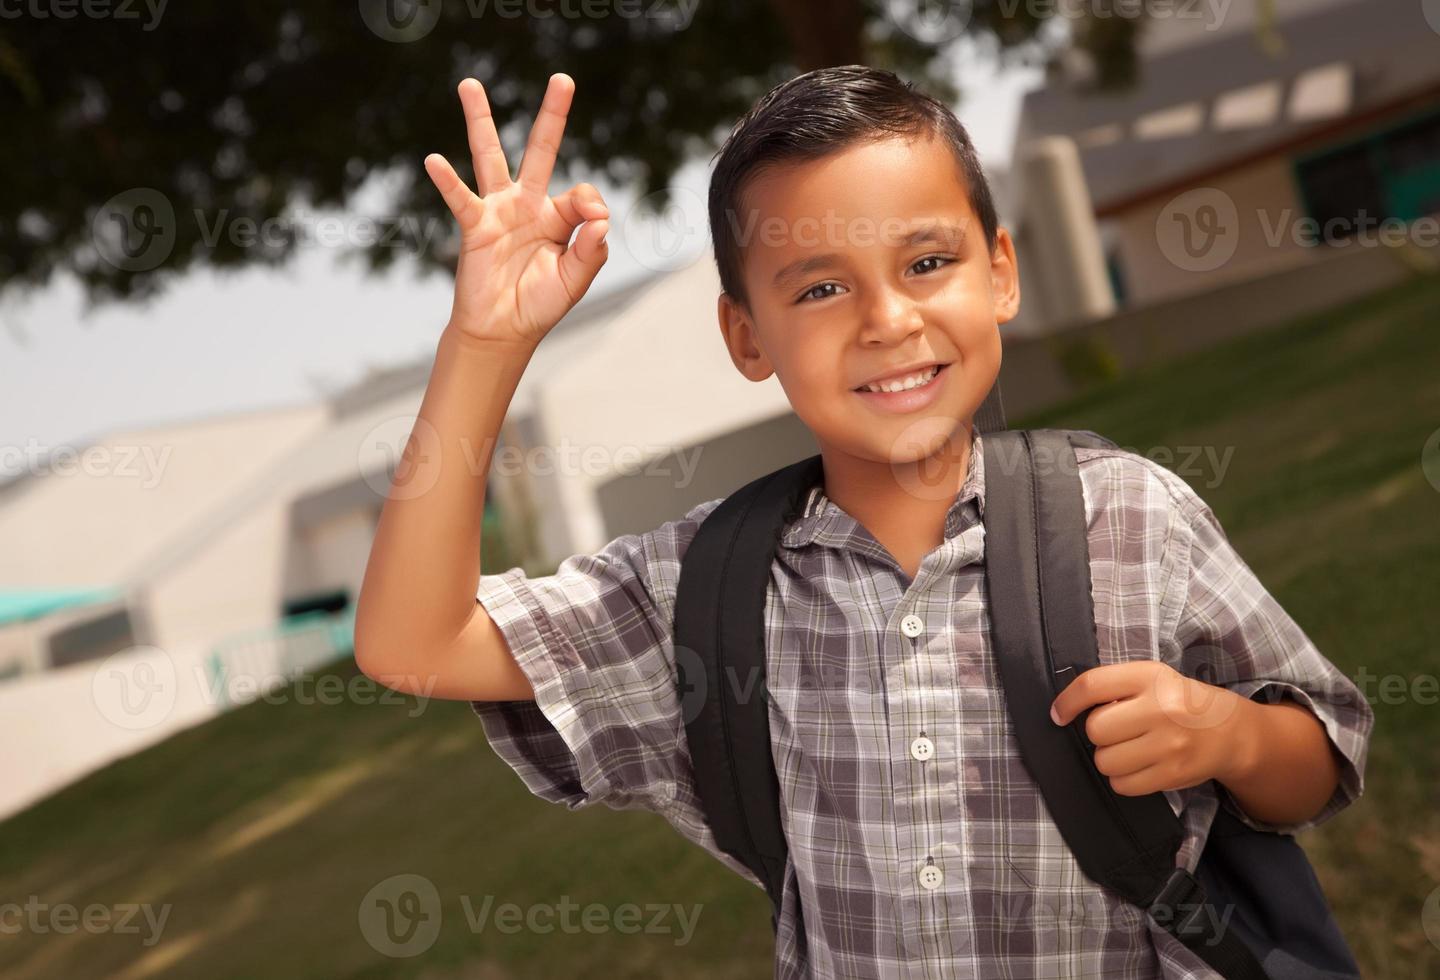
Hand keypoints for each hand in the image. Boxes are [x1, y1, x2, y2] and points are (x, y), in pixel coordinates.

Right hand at [424, 73, 609, 347]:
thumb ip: (591, 250)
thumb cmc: (539, 305)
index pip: (582, 194)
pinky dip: (447, 182)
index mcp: (557, 217)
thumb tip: (601, 217)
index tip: (592, 224)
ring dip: (481, 121)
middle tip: (563, 79)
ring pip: (490, 156)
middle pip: (540, 150)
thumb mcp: (575, 279)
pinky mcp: (475, 226)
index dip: (590, 205)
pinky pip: (461, 199)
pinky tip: (434, 161)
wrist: (503, 331)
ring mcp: (499, 211)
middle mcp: (528, 204)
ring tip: (469, 84)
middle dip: (553, 115)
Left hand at [1048, 660, 1255, 796]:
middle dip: (1099, 733)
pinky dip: (1123, 779)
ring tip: (1130, 748)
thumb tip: (1065, 709)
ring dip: (1109, 758)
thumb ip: (1113, 687)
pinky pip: (1122, 785)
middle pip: (1095, 729)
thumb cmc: (1177, 702)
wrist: (1228, 731)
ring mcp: (1169, 743)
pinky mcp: (1173, 773)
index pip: (1092, 685)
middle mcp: (1161, 707)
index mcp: (1150, 676)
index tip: (1059, 714)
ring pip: (1105, 761)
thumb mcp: (1150, 679)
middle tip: (1118, 730)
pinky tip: (1139, 765)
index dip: (1068, 702)